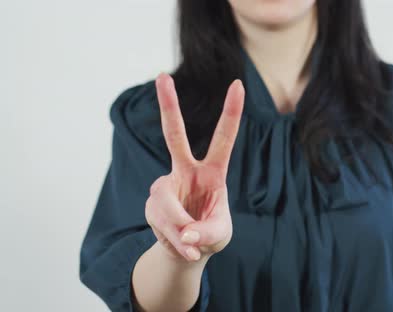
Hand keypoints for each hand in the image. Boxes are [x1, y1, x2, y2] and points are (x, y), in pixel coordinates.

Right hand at [145, 73, 243, 261]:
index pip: (223, 138)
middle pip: (174, 136)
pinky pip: (160, 222)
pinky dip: (174, 240)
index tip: (238, 83)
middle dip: (168, 106)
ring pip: (165, 203)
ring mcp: (165, 186)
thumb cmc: (210, 234)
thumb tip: (185, 232)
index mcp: (213, 172)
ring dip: (179, 230)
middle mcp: (186, 171)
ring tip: (191, 246)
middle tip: (161, 76)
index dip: (231, 112)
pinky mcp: (152, 203)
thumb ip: (207, 233)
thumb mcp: (219, 235)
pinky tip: (182, 247)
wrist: (187, 250)